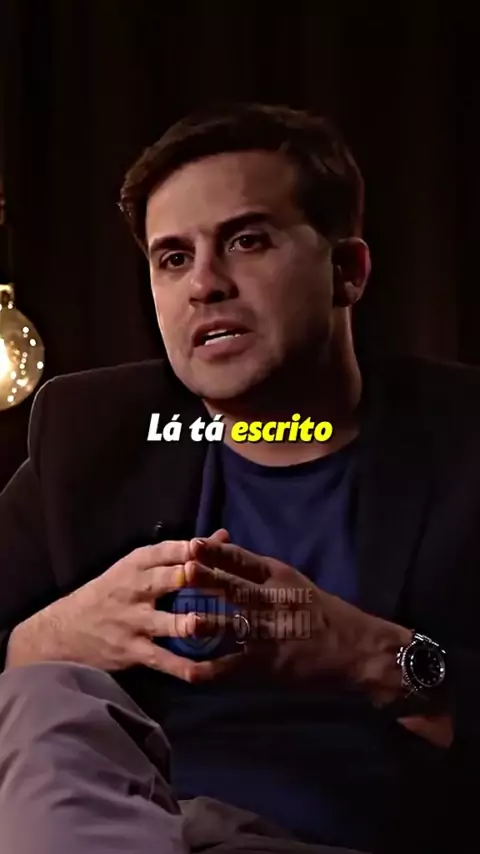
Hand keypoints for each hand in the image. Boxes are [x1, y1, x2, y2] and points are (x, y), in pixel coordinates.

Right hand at [5, 529, 228, 676]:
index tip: (219, 546)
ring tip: (216, 625)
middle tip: (221, 579)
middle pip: (166, 580)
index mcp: (137, 564)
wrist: (66, 631)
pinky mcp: (133, 650)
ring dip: (191, 624)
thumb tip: (224, 535)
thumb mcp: (139, 567)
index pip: (166, 550)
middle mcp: (135, 589)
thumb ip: (182, 553)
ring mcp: (133, 621)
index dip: (193, 548)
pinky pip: (161, 660)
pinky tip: (206, 672)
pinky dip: (183, 667)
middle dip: (192, 578)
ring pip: (166, 622)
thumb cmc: (112, 593)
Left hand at [183, 539, 410, 690]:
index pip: (244, 561)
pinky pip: (234, 667)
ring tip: (183, 620)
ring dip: (207, 623)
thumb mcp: (295, 583)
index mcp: (280, 577)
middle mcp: (273, 601)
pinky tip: (189, 671)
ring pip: (233, 627)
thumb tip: (225, 554)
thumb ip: (262, 573)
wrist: (356, 649)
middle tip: (182, 570)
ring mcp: (270, 633)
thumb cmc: (324, 613)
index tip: (193, 543)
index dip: (218, 552)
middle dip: (208, 580)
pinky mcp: (268, 663)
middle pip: (236, 588)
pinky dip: (210, 670)